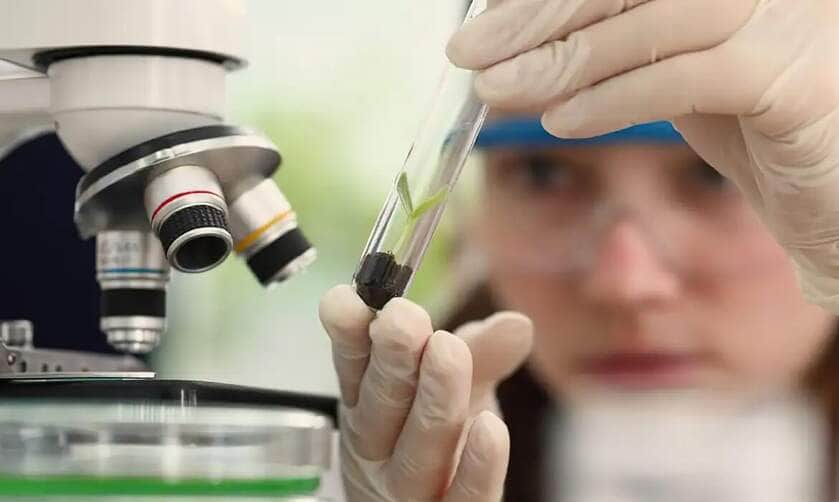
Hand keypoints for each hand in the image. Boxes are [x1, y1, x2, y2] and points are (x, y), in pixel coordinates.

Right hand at [319, 285, 532, 500]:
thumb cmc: (442, 437)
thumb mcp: (461, 386)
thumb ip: (483, 354)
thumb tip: (518, 323)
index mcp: (368, 404)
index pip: (354, 368)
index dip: (349, 335)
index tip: (347, 299)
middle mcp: (379, 447)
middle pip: (379, 407)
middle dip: (392, 359)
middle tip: (403, 318)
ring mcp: (408, 490)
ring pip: (415, 451)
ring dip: (431, 400)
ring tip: (447, 351)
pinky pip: (462, 499)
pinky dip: (475, 467)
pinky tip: (491, 427)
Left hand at [448, 0, 838, 311]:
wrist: (834, 197)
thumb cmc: (753, 129)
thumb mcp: (670, 73)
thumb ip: (610, 53)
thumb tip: (514, 51)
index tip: (480, 23)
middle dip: (538, 14)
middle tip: (469, 52)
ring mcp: (788, 20)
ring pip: (656, 20)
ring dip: (564, 58)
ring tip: (499, 90)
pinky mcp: (799, 80)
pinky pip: (689, 78)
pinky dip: (615, 98)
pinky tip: (563, 122)